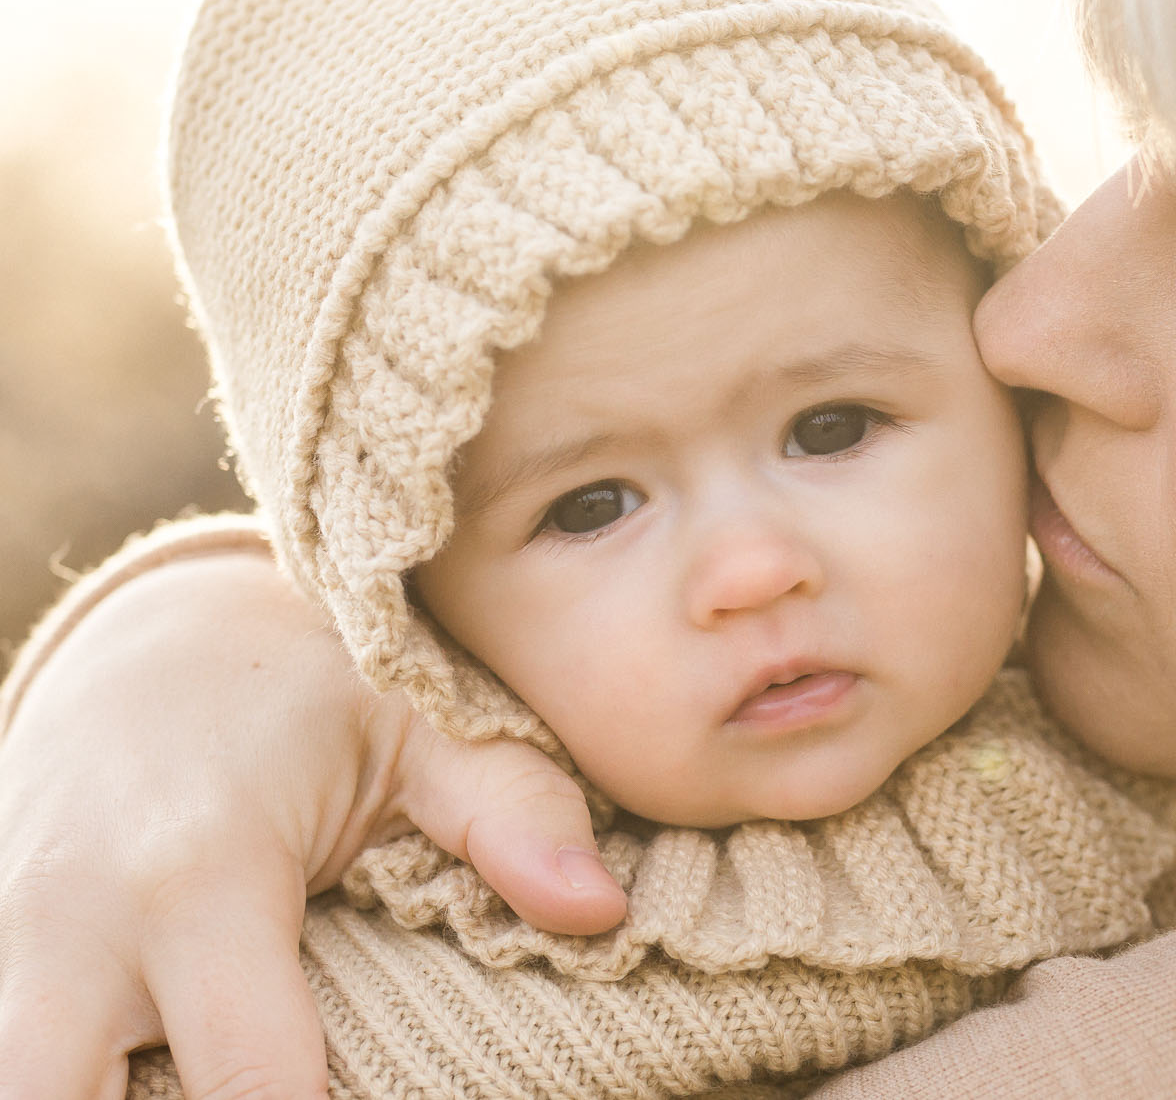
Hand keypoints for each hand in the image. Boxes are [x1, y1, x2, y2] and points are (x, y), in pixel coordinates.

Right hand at [0, 551, 626, 1098]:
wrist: (158, 639)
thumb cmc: (313, 690)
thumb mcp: (423, 726)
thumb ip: (515, 816)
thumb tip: (599, 909)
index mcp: (199, 872)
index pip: (247, 1079)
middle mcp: (73, 924)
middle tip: (268, 1096)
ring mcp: (7, 945)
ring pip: (10, 1085)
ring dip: (87, 1097)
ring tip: (195, 1086)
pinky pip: (11, 1057)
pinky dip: (69, 1075)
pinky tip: (154, 1075)